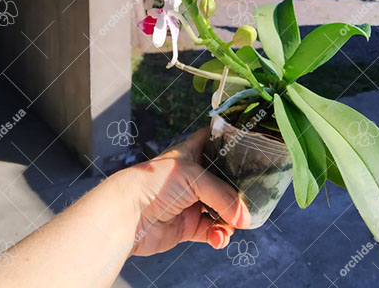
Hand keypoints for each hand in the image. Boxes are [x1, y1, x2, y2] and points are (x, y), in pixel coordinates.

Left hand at [117, 128, 249, 256]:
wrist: (129, 214)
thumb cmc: (154, 183)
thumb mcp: (194, 177)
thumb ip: (222, 195)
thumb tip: (244, 218)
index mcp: (191, 154)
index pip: (213, 141)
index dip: (229, 142)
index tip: (250, 148)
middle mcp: (193, 177)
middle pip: (224, 181)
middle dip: (237, 192)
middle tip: (250, 200)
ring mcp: (191, 202)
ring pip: (221, 209)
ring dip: (230, 219)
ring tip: (232, 225)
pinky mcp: (188, 226)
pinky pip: (212, 231)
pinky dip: (219, 236)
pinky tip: (218, 237)